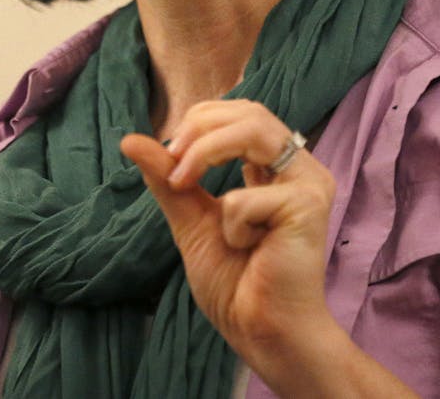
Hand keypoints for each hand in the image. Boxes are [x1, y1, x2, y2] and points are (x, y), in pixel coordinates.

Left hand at [120, 100, 338, 361]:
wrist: (259, 329)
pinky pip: (245, 196)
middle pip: (248, 110)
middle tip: (173, 168)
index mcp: (274, 167)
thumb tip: (130, 140)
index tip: (169, 160)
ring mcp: (308, 183)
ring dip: (206, 153)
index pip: (239, 113)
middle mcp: (298, 167)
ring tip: (185, 185)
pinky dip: (230, 225)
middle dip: (198, 130)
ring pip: (252, 129)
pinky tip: (250, 251)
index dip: (198, 123)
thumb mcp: (190, 220)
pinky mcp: (309, 205)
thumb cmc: (234, 282)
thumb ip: (167, 178)